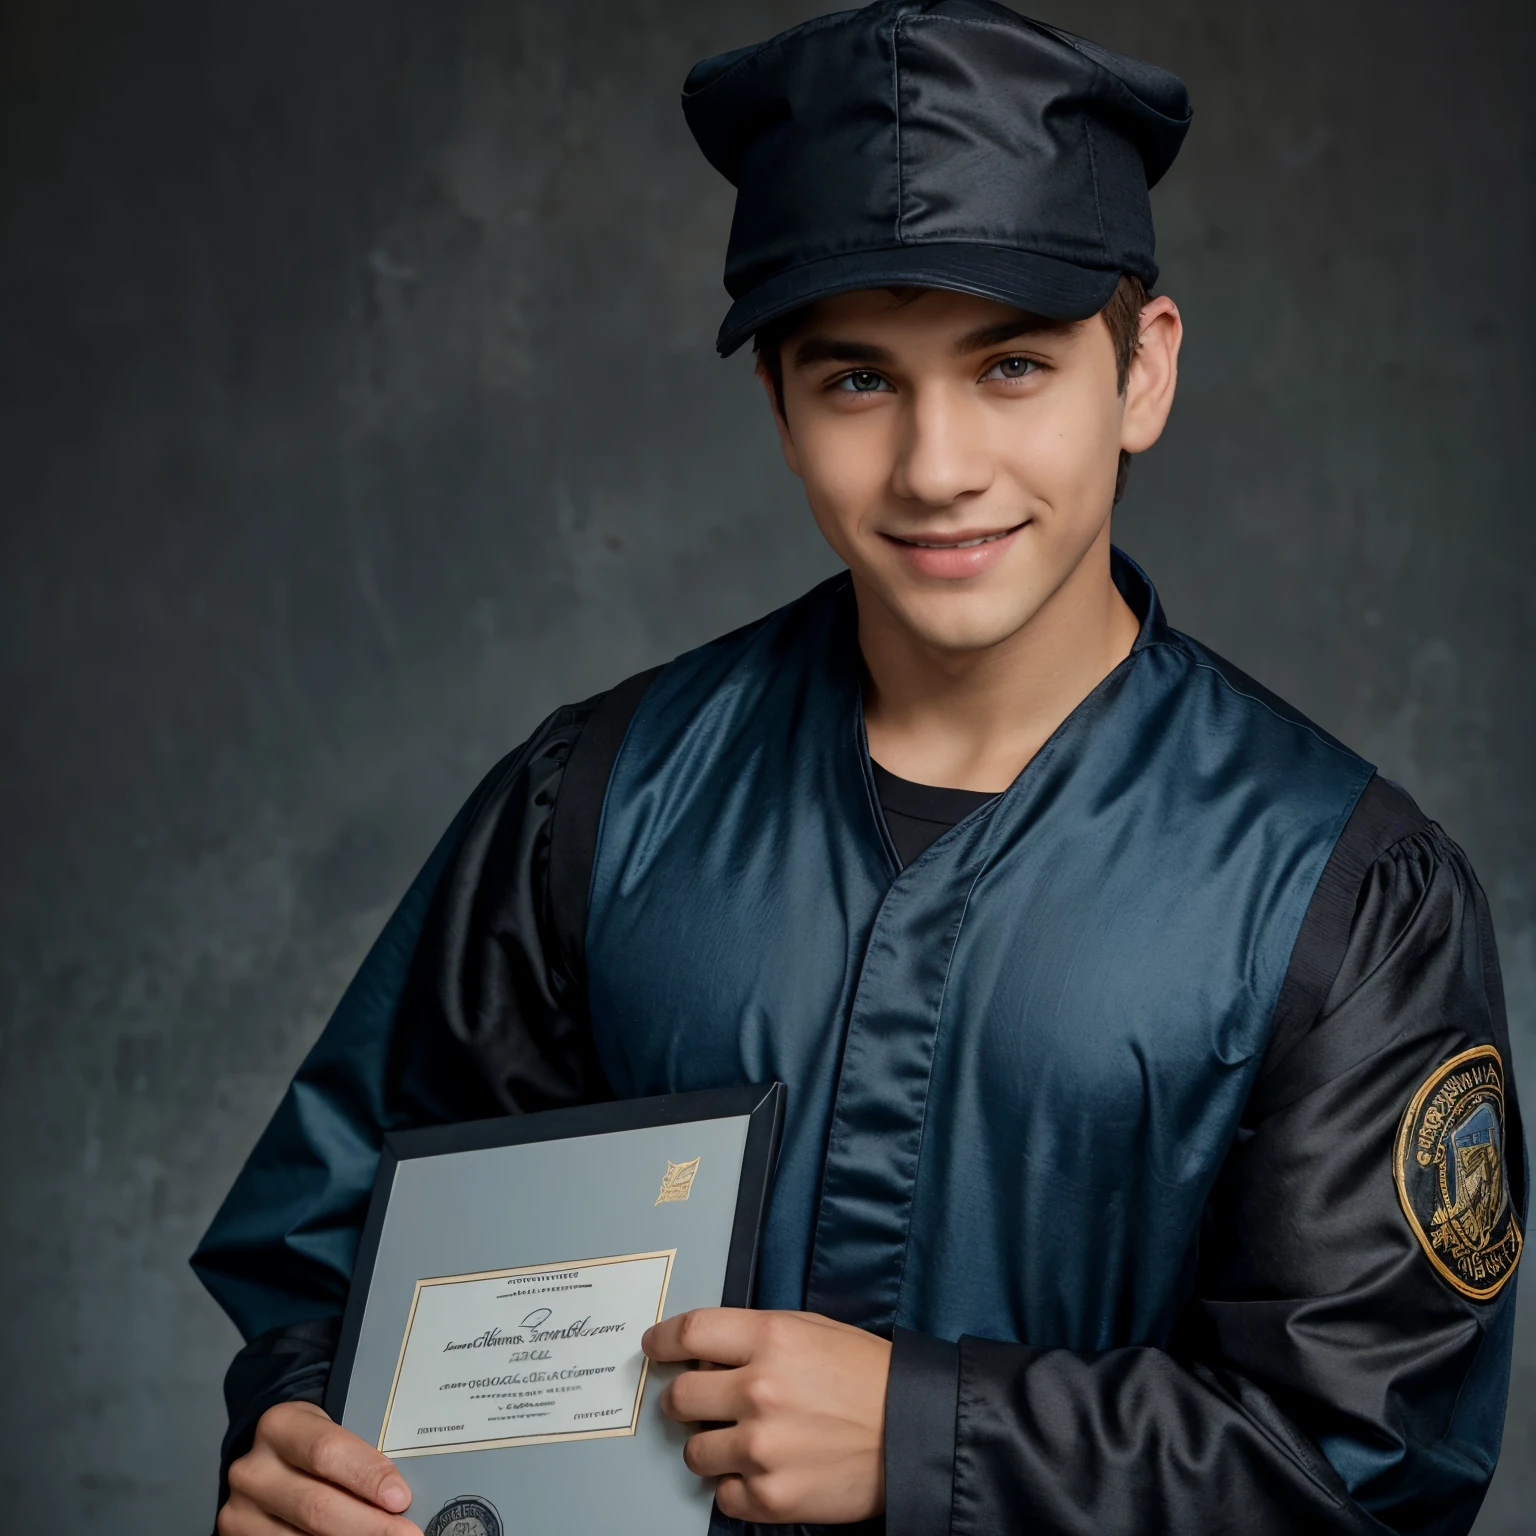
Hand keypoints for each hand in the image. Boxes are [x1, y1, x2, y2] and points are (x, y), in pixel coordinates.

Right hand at [220, 1401, 420, 1535]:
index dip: (367, 1477)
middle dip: (369, 1526)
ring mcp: (241, 1511)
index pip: (327, 1452)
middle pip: (316, 1506)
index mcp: (280, 1426)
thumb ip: (359, 1453)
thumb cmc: (313, 1440)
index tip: (401, 1498)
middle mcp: (253, 1471)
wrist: (266, 1457)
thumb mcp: (331, 1427)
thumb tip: (403, 1494)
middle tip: (407, 1535)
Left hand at [642, 1308, 890, 1524]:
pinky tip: (763, 1471)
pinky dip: (737, 1486)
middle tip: (696, 1402)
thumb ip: (757, 1337)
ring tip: (744, 1440)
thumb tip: (709, 1353)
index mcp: (770, 1339)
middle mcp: (759, 1390)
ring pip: (695, 1450)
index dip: (662, 1341)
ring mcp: (762, 1447)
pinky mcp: (771, 1497)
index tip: (653, 1347)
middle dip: (682, 1398)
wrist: (913, 1431)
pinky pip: (722, 1495)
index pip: (689, 1333)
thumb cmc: (868, 1376)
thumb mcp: (813, 1330)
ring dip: (710, 1445)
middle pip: (680, 1396)